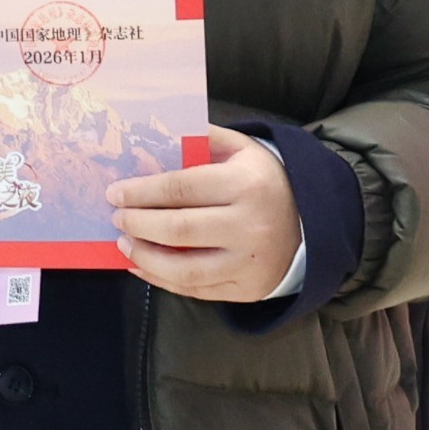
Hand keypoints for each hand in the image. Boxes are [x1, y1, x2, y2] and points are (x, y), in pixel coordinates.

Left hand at [108, 127, 301, 302]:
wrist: (313, 221)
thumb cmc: (264, 179)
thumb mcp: (241, 149)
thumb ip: (200, 139)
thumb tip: (151, 139)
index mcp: (246, 184)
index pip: (182, 188)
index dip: (142, 192)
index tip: (115, 192)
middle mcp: (250, 226)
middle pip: (180, 229)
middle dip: (139, 224)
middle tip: (116, 217)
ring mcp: (250, 263)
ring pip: (187, 269)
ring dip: (146, 258)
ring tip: (124, 244)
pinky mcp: (248, 289)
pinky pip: (198, 290)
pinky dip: (164, 280)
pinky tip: (143, 267)